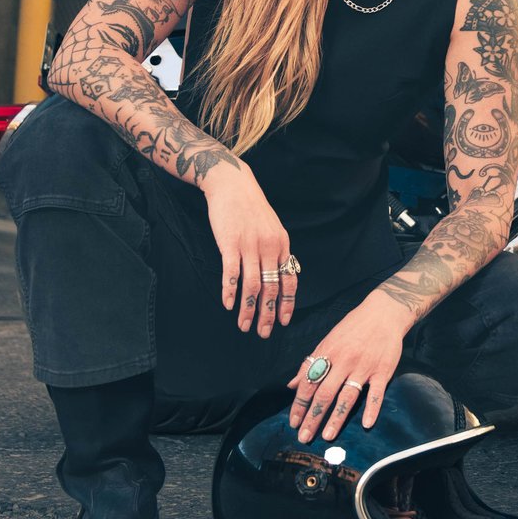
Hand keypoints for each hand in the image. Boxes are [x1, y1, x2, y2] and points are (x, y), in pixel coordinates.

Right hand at [201, 167, 293, 335]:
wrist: (233, 185)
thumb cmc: (251, 208)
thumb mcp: (272, 228)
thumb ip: (275, 250)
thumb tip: (279, 274)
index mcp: (282, 245)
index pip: (289, 280)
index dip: (286, 303)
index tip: (282, 322)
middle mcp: (269, 247)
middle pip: (271, 288)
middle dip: (267, 314)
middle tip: (263, 333)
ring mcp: (250, 246)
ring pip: (253, 285)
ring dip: (249, 309)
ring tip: (244, 326)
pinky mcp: (230, 244)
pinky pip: (232, 273)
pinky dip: (231, 291)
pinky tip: (228, 305)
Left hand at [289, 294, 414, 441]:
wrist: (384, 313)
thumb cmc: (353, 327)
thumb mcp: (327, 341)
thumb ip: (310, 363)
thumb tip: (291, 385)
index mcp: (328, 354)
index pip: (309, 383)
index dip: (299, 404)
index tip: (293, 423)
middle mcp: (344, 361)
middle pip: (325, 393)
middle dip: (313, 417)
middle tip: (304, 437)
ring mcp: (364, 366)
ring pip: (348, 396)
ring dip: (337, 418)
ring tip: (328, 436)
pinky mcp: (383, 370)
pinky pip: (377, 392)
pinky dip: (372, 408)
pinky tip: (366, 424)